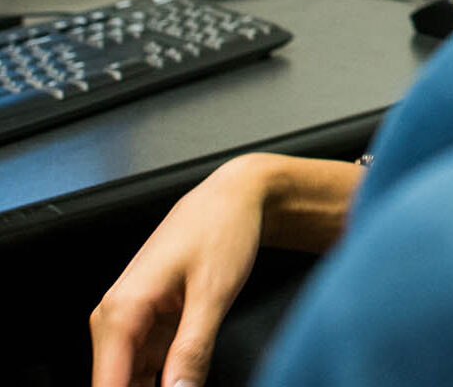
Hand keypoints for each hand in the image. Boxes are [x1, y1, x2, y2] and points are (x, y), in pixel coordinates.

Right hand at [91, 154, 358, 386]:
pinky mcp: (150, 324)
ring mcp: (131, 322)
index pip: (106, 385)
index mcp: (121, 310)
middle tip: (186, 386)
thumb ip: (192, 350)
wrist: (235, 197)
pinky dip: (163, 380)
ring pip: (129, 380)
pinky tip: (185, 380)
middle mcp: (116, 318)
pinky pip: (146, 368)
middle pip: (114, 384)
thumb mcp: (213, 294)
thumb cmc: (221, 229)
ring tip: (188, 380)